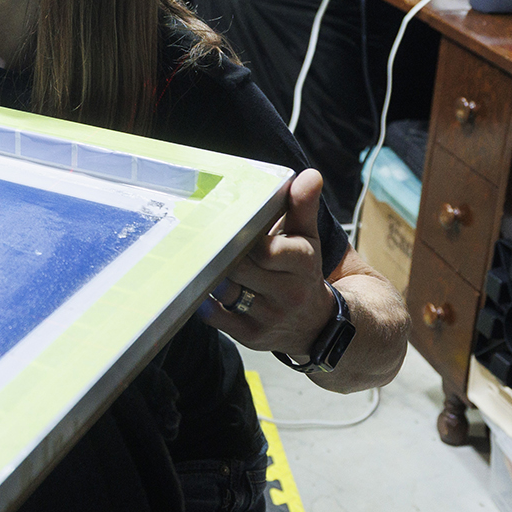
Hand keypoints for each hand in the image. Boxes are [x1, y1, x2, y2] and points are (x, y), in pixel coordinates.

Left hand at [201, 168, 337, 359]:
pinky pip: (218, 318)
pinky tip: (197, 287)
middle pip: (241, 269)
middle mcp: (288, 293)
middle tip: (198, 238)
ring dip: (209, 276)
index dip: (242, 238)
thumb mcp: (308, 237)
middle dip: (220, 254)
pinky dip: (205, 302)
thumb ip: (303, 206)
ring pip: (228, 293)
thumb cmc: (303, 270)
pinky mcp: (251, 336)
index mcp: (302, 263)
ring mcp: (269, 317)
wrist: (316, 323)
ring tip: (194, 259)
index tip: (224, 225)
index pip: (267, 250)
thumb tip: (309, 175)